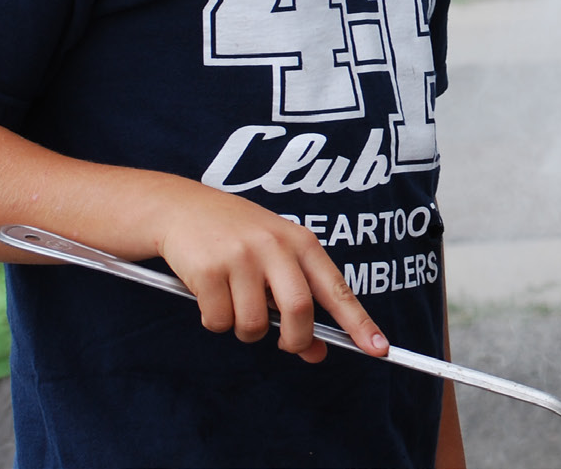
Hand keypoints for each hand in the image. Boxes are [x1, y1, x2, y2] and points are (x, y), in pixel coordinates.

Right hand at [156, 188, 388, 364]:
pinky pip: (219, 322)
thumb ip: (298, 302)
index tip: (380, 350)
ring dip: (244, 329)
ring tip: (234, 302)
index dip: (359, 322)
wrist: (180, 207)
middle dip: (294, 339)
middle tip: (285, 344)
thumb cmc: (235, 237)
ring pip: (254, 325)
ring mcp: (241, 256)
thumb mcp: (274, 260)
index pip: (337, 288)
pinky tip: (208, 293)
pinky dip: (215, 321)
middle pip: (299, 311)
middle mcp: (275, 245)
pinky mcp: (209, 269)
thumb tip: (316, 353)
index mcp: (300, 241)